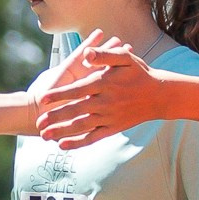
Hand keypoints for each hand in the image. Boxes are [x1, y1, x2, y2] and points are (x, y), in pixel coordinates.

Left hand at [35, 32, 163, 149]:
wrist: (160, 96)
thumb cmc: (140, 73)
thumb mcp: (124, 58)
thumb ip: (103, 55)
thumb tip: (86, 54)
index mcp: (105, 84)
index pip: (77, 90)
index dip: (60, 94)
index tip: (44, 99)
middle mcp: (105, 102)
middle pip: (76, 111)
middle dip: (56, 117)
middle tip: (38, 122)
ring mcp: (109, 117)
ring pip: (82, 126)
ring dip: (62, 132)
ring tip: (45, 136)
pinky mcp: (113, 128)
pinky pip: (93, 138)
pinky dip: (78, 142)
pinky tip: (63, 145)